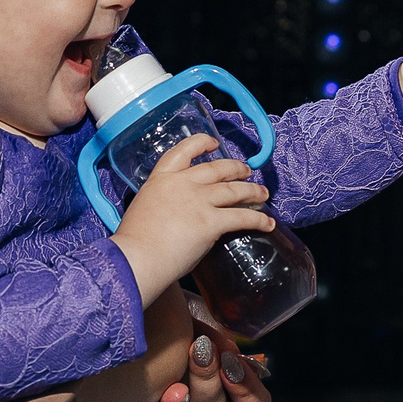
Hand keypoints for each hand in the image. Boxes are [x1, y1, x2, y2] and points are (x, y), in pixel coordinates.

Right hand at [109, 133, 272, 301]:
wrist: (137, 258)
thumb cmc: (134, 243)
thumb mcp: (143, 210)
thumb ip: (163, 205)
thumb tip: (175, 216)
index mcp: (161, 179)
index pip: (183, 151)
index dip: (201, 143)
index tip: (213, 143)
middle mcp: (182, 184)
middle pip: (217, 169)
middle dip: (236, 168)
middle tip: (247, 171)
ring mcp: (198, 201)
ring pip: (234, 190)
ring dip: (253, 191)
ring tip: (263, 194)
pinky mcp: (211, 221)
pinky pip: (242, 217)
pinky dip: (258, 219)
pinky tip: (268, 223)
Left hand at [141, 293, 272, 401]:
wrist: (143, 317)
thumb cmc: (177, 318)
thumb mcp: (203, 318)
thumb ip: (220, 333)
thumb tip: (226, 348)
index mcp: (228, 388)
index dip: (249, 391)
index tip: (231, 362)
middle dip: (208, 380)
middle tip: (201, 351)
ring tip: (174, 390)